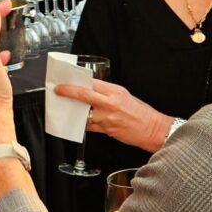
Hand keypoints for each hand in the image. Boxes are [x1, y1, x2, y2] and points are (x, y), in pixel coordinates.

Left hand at [55, 77, 172, 152]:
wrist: (153, 129)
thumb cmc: (141, 112)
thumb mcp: (125, 96)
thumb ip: (107, 93)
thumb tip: (90, 90)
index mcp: (115, 91)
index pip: (92, 83)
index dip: (77, 81)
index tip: (68, 81)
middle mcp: (110, 103)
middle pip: (84, 94)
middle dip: (68, 92)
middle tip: (58, 91)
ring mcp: (107, 117)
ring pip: (84, 113)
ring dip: (74, 111)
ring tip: (67, 108)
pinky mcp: (106, 129)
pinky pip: (89, 126)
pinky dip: (83, 124)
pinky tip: (78, 122)